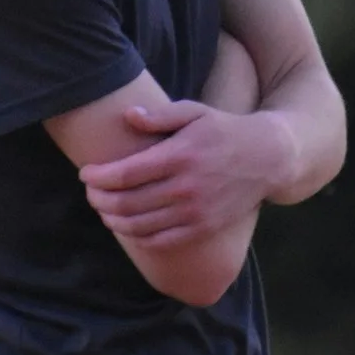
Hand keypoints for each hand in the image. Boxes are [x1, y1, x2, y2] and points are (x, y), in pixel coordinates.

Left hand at [80, 99, 294, 249]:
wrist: (268, 158)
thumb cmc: (224, 130)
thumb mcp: (195, 112)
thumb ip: (160, 116)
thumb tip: (128, 116)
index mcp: (180, 156)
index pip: (126, 173)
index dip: (99, 177)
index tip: (86, 174)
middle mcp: (186, 187)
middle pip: (127, 202)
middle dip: (100, 200)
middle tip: (90, 193)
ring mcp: (195, 212)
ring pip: (139, 225)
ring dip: (113, 220)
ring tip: (104, 210)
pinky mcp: (203, 228)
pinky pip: (160, 241)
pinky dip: (137, 237)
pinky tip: (126, 226)